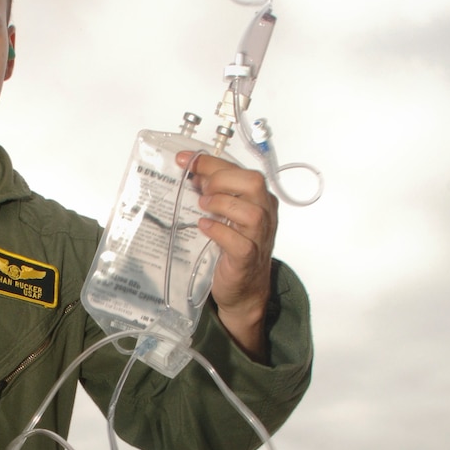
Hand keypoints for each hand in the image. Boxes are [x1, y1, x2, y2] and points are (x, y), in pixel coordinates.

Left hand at [176, 149, 277, 359]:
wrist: (244, 290)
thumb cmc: (233, 249)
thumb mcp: (226, 216)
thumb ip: (216, 194)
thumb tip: (193, 173)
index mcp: (260, 200)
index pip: (240, 171)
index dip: (211, 162)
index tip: (184, 159)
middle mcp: (265, 215)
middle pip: (254, 184)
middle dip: (222, 180)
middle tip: (201, 190)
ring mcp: (259, 238)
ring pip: (252, 213)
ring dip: (223, 205)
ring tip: (203, 208)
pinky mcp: (248, 259)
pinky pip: (239, 243)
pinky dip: (220, 232)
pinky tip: (204, 228)